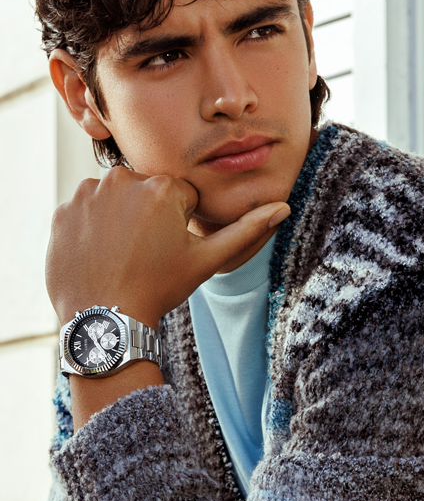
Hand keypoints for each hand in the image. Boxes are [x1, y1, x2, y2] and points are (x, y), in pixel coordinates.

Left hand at [46, 168, 289, 329]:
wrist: (105, 320)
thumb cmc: (158, 290)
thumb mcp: (205, 261)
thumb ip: (245, 230)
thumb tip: (282, 207)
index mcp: (163, 187)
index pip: (178, 197)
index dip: (177, 226)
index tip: (167, 251)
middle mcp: (123, 180)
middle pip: (144, 194)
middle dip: (147, 217)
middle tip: (144, 257)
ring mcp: (88, 194)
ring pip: (113, 200)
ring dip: (117, 220)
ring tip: (120, 258)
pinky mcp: (63, 211)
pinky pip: (83, 213)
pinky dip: (89, 231)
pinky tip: (97, 258)